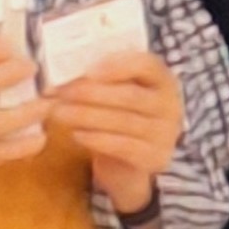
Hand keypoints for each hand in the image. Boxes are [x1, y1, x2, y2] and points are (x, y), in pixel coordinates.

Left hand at [48, 51, 183, 216]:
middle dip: (91, 93)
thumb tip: (62, 70)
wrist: (132, 163)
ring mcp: (165, 134)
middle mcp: (170, 105)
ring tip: (58, 112)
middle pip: (130, 95)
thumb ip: (101, 78)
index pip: (146, 65)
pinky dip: (95, 139)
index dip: (118, 65)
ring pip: (122, 122)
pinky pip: (121, 146)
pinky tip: (75, 134)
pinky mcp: (154, 158)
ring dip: (86, 116)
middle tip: (60, 92)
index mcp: (162, 80)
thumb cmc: (121, 116)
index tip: (88, 70)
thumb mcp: (118, 92)